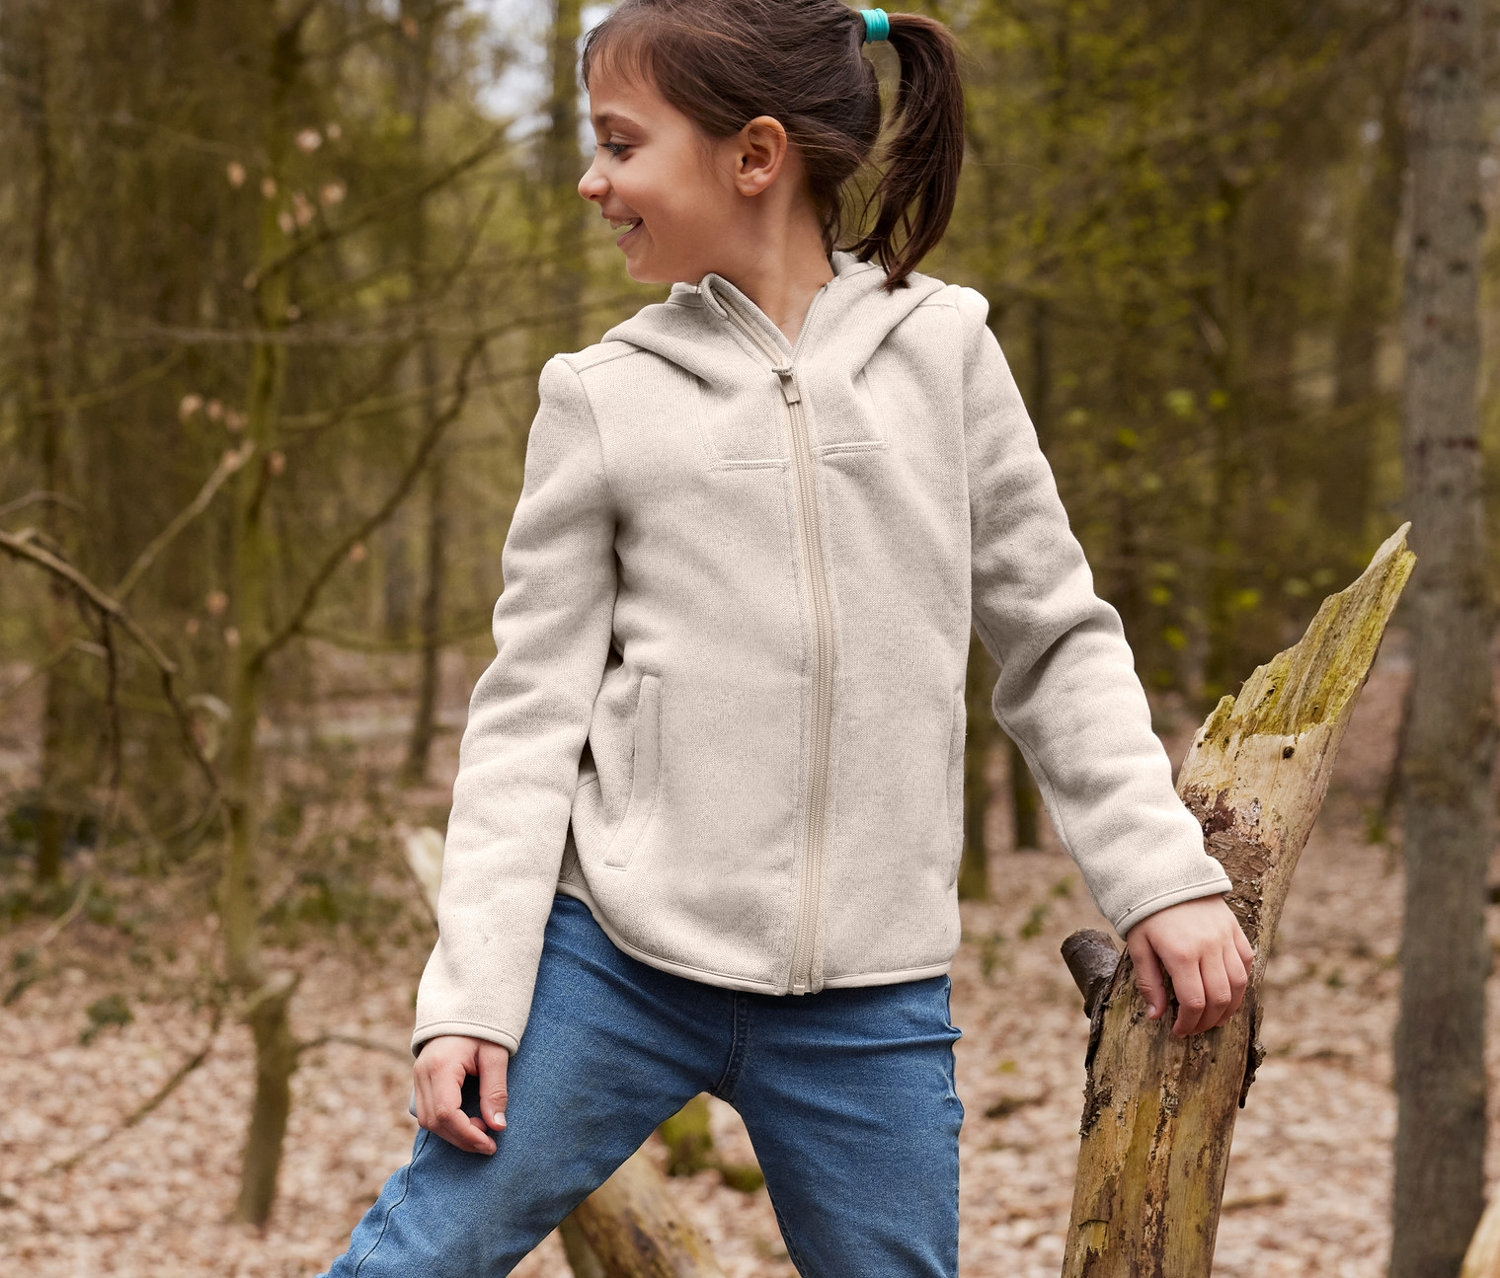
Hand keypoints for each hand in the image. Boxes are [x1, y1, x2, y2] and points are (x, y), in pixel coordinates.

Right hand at [412, 1034, 509, 1153]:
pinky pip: (427, 1112)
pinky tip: (466, 1123)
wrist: (464, 1006)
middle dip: (461, 1139)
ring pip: (427, 1121)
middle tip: (488, 1144)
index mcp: (441, 1066)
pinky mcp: (419, 1080)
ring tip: (480, 1131)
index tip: (489, 1144)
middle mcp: (422, 1073)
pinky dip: (445, 1124)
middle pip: (434, 1122)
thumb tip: (497, 1127)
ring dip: (453, 1134)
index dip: (467, 1134)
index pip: (446, 1113)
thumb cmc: (483, 1029)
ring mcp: (417, 1077)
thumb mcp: (496, 1056)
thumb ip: (496, 1091)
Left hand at [1124, 896, 1254, 1037]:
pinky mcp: (1235, 929)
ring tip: (1214, 1017)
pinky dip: (1241, 982)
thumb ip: (1148, 982)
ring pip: (1239, 984)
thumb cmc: (1146, 911)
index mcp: (1181, 953)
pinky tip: (1228, 991)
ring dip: (1229, 1007)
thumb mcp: (1138, 946)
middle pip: (1220, 998)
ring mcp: (1225, 937)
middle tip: (1195, 1028)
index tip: (1178, 1031)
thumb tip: (1156, 1016)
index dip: (1188, 1023)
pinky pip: (1247, 962)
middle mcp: (1208, 947)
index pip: (1194, 1002)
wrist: (1165, 873)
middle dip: (1208, 1021)